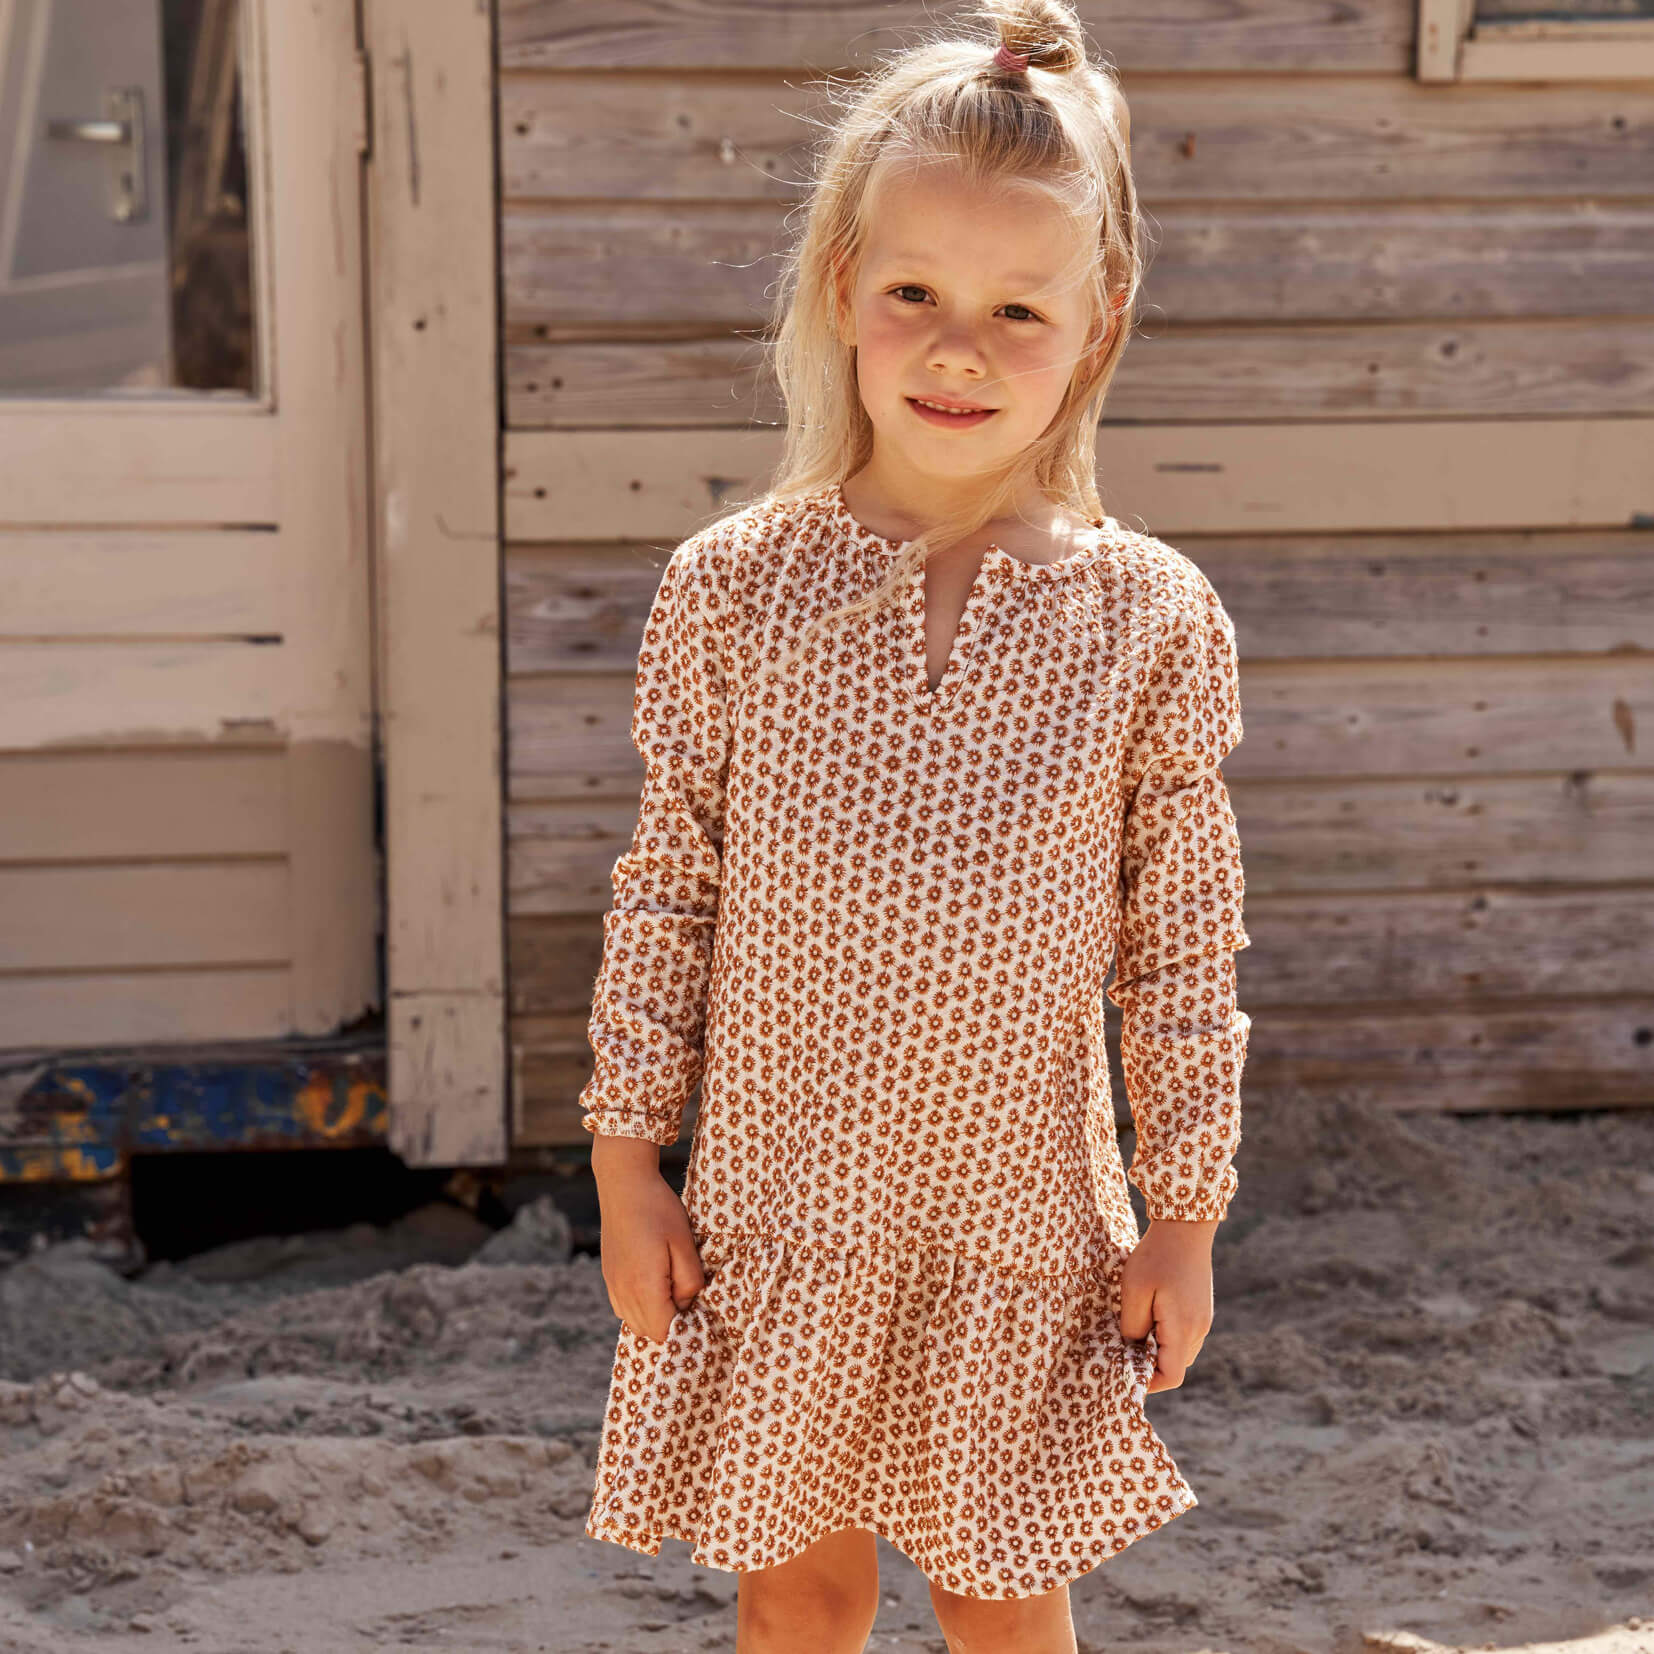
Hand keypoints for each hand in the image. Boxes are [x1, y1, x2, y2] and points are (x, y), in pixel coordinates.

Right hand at [593, 1148, 706, 1344]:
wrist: (624, 1183)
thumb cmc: (658, 1209)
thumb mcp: (684, 1244)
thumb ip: (690, 1281)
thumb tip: (686, 1304)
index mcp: (644, 1286)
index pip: (665, 1332)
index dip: (684, 1327)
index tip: (699, 1310)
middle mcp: (623, 1292)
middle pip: (649, 1333)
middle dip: (671, 1324)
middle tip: (689, 1296)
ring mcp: (613, 1285)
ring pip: (635, 1323)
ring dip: (655, 1317)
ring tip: (673, 1289)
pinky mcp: (609, 1277)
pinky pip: (624, 1308)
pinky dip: (640, 1307)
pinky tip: (654, 1284)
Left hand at [1118, 1217, 1218, 1392]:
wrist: (1185, 1227)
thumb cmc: (1156, 1256)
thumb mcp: (1134, 1290)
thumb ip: (1133, 1326)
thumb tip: (1133, 1348)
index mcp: (1183, 1328)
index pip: (1171, 1377)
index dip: (1148, 1382)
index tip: (1125, 1370)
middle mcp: (1199, 1330)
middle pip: (1174, 1366)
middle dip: (1150, 1363)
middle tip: (1124, 1345)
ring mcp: (1203, 1320)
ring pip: (1179, 1352)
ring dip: (1158, 1347)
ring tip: (1137, 1323)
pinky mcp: (1202, 1310)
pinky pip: (1184, 1335)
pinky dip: (1167, 1334)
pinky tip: (1151, 1311)